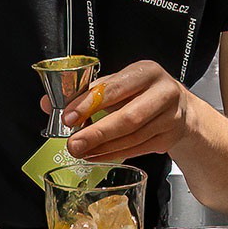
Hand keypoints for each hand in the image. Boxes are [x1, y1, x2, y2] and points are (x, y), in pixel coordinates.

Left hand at [59, 61, 192, 162]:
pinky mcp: (169, 138)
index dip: (89, 103)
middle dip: (97, 133)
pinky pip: (138, 150)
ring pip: (133, 137)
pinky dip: (114, 155)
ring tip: (81, 151)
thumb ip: (85, 93)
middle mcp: (162, 92)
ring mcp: (169, 117)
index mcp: (146, 72)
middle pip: (128, 117)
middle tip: (73, 144)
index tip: (68, 117)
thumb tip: (49, 104)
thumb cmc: (141, 92)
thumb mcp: (117, 83)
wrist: (178, 107)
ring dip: (103, 148)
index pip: (115, 88)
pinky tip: (97, 156)